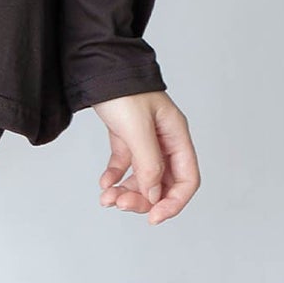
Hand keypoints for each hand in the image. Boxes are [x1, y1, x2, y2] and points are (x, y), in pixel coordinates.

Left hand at [92, 89, 199, 223]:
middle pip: (163, 183)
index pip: (187, 178)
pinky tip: (104, 183)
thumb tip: (155, 196)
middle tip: (121, 205)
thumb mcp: (137, 127)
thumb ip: (148, 163)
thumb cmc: (122, 89)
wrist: (96, 65)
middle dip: (144, 199)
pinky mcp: (125, 137)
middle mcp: (164, 139)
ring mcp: (145, 139)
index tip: (154, 217)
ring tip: (107, 198)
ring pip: (143, 178)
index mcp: (176, 135)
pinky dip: (115, 177)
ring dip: (127, 191)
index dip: (174, 202)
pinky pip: (125, 166)